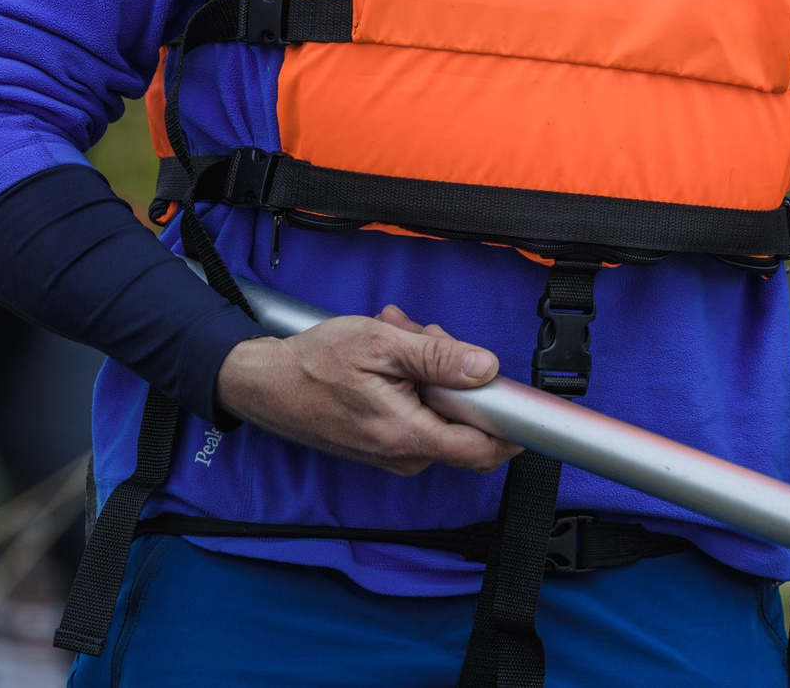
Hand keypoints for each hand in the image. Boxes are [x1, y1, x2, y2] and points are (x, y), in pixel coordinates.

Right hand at [214, 305, 519, 475]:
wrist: (262, 383)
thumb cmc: (313, 364)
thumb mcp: (381, 344)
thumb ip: (438, 357)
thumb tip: (486, 368)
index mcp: (407, 435)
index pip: (483, 450)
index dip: (513, 428)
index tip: (527, 402)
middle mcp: (403, 454)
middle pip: (462, 418)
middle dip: (452, 370)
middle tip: (421, 334)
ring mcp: (391, 452)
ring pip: (439, 409)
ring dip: (427, 368)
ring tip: (395, 336)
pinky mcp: (382, 443)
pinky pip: (418, 412)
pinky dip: (410, 380)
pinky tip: (387, 355)